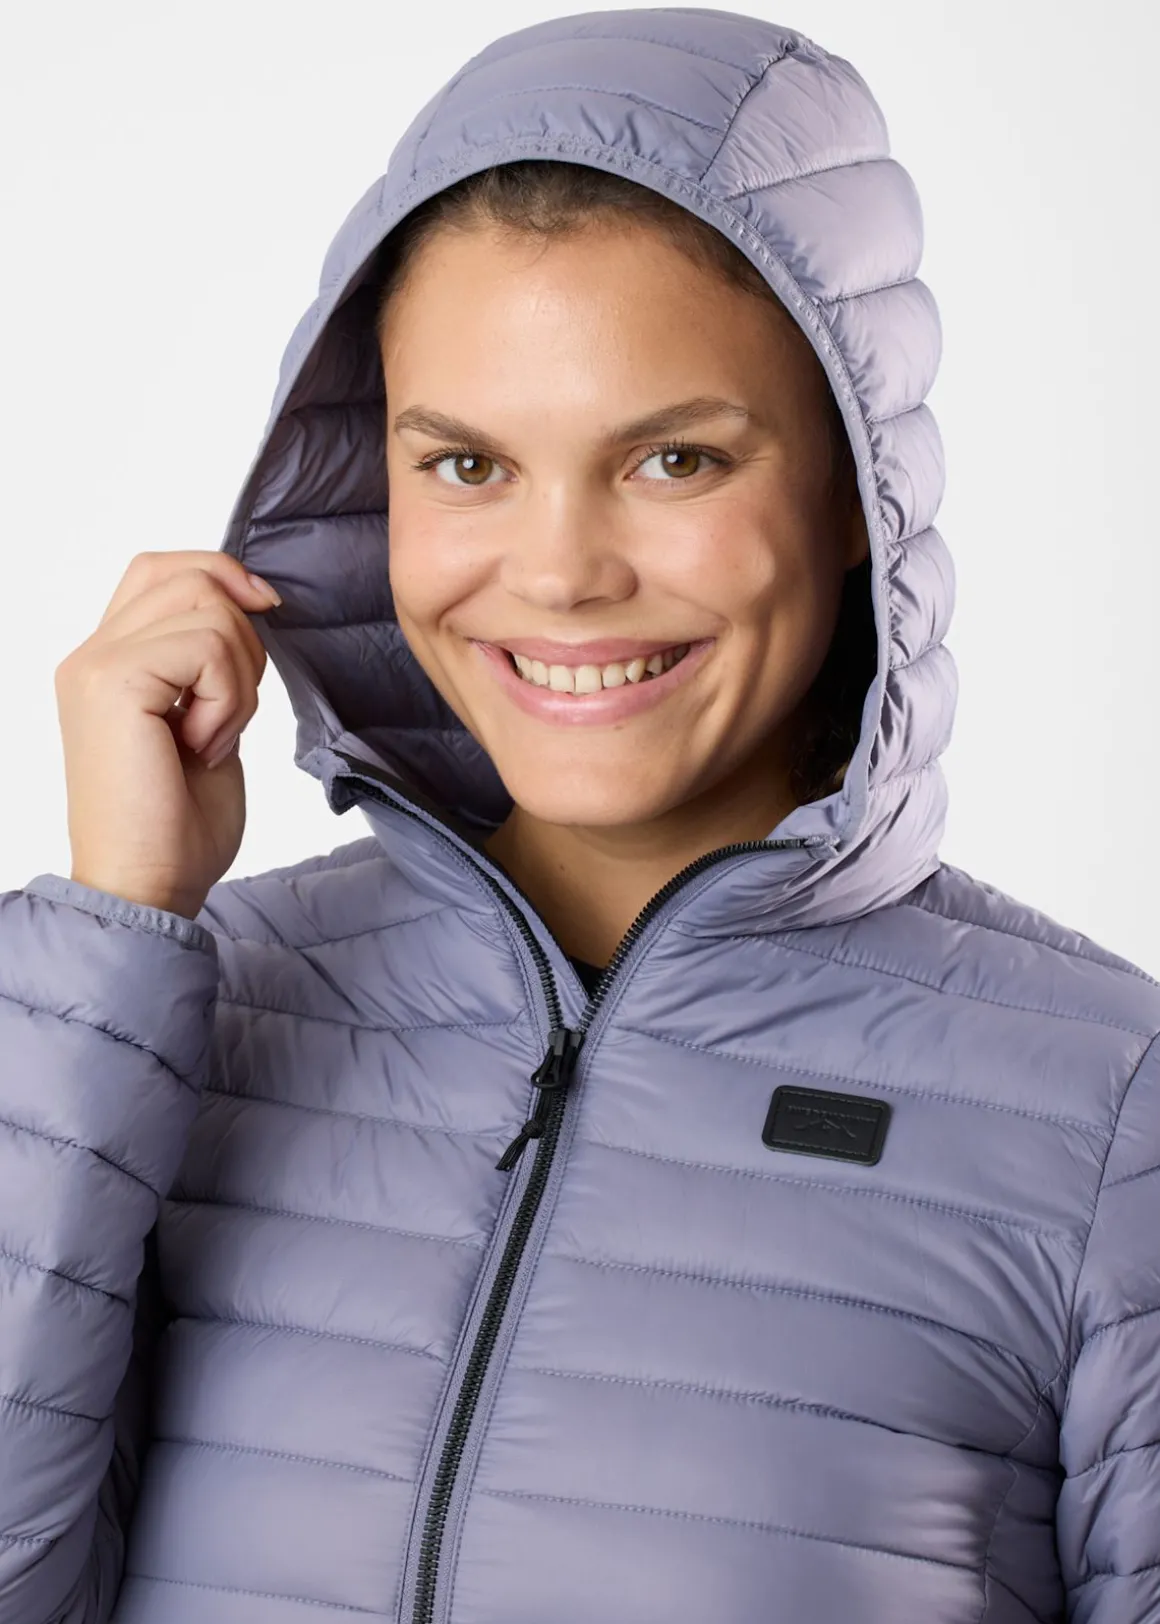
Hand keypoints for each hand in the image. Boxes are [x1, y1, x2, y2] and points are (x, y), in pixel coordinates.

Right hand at [54, 550, 279, 919]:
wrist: (149, 888)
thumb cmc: (177, 828)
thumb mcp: (209, 725)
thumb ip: (212, 669)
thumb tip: (251, 611)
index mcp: (109, 663)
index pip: (162, 571)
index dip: (223, 575)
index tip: (267, 613)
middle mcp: (91, 655)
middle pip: (189, 575)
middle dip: (244, 637)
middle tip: (233, 713)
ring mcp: (96, 665)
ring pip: (207, 606)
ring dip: (238, 676)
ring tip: (214, 737)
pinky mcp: (113, 681)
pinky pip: (206, 646)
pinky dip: (229, 698)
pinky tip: (205, 747)